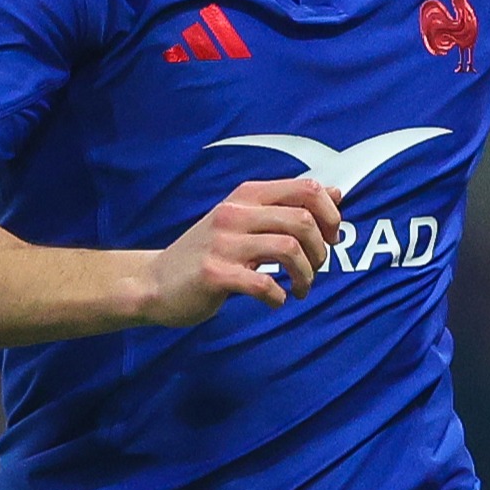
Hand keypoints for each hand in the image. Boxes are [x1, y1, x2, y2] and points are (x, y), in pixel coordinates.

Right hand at [141, 178, 340, 324]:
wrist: (154, 282)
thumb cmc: (206, 253)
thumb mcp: (244, 220)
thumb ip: (286, 207)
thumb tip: (336, 192)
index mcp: (246, 196)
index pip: (306, 188)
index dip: (330, 214)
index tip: (331, 238)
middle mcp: (235, 213)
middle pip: (302, 220)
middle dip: (320, 251)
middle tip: (315, 269)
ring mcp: (223, 243)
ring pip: (289, 248)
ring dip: (305, 275)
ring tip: (300, 288)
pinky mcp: (214, 274)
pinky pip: (263, 284)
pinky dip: (279, 297)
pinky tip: (275, 301)